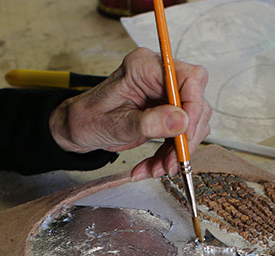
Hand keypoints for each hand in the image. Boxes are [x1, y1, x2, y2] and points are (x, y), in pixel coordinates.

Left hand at [49, 47, 210, 179]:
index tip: (185, 135)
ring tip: (157, 169)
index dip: (193, 107)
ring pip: (191, 123)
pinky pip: (181, 134)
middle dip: (185, 138)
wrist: (80, 129)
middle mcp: (159, 76)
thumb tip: (182, 121)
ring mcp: (164, 94)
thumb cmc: (88, 119)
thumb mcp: (116, 124)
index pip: (189, 78)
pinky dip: (171, 154)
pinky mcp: (167, 112)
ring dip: (178, 151)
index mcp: (144, 67)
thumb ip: (149, 122)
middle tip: (172, 162)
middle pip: (195, 103)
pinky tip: (155, 165)